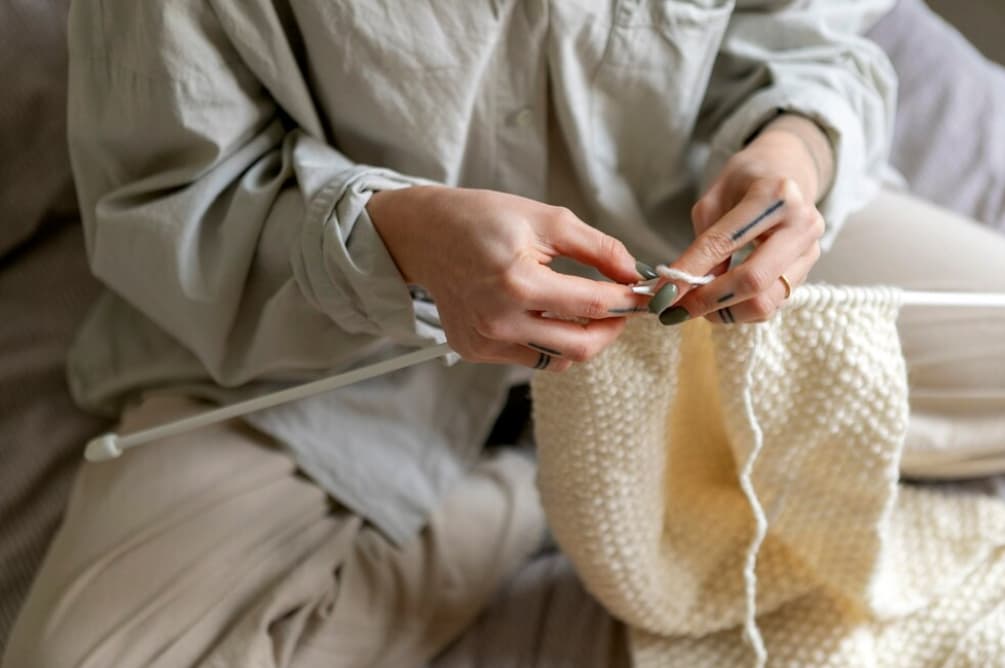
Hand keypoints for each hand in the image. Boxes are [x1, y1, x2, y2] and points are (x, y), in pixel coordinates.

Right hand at [367, 186, 646, 370]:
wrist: (426, 235)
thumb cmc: (484, 219)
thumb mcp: (546, 219)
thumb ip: (597, 247)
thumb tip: (635, 273)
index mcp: (518, 282)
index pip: (593, 304)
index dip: (628, 301)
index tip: (645, 295)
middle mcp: (499, 321)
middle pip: (581, 346)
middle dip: (611, 329)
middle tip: (621, 310)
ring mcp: (484, 341)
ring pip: (558, 359)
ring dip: (581, 338)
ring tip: (583, 310)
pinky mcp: (474, 351)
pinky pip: (530, 358)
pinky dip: (548, 342)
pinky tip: (544, 315)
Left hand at [654, 114, 832, 325]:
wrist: (788, 170)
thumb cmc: (745, 181)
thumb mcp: (714, 198)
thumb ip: (703, 242)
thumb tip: (684, 290)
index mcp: (775, 196)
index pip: (723, 244)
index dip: (688, 272)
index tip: (660, 294)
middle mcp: (801, 224)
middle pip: (753, 281)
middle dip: (707, 301)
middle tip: (675, 309)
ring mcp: (810, 251)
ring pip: (766, 302)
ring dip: (724, 313)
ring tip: (696, 306)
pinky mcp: (808, 271)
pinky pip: (771, 304)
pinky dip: (739, 310)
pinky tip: (719, 301)